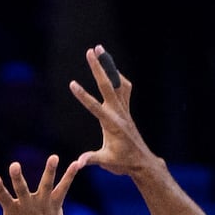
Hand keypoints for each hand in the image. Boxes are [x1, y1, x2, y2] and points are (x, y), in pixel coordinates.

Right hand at [0, 155, 77, 214]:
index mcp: (13, 212)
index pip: (3, 198)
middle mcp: (28, 207)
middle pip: (22, 190)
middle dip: (18, 178)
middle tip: (15, 165)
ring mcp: (43, 205)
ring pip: (46, 186)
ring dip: (50, 171)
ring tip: (54, 158)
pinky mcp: (55, 205)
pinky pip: (63, 189)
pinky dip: (69, 177)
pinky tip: (75, 165)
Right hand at [70, 45, 160, 177]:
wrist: (142, 162)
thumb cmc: (123, 163)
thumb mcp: (106, 162)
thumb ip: (91, 159)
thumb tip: (78, 164)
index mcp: (112, 124)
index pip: (94, 107)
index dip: (83, 96)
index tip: (72, 84)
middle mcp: (119, 113)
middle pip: (108, 85)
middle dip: (99, 67)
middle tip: (91, 50)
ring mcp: (124, 110)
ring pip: (117, 82)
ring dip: (109, 65)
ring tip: (100, 49)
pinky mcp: (126, 110)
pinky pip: (124, 88)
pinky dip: (117, 77)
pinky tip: (111, 71)